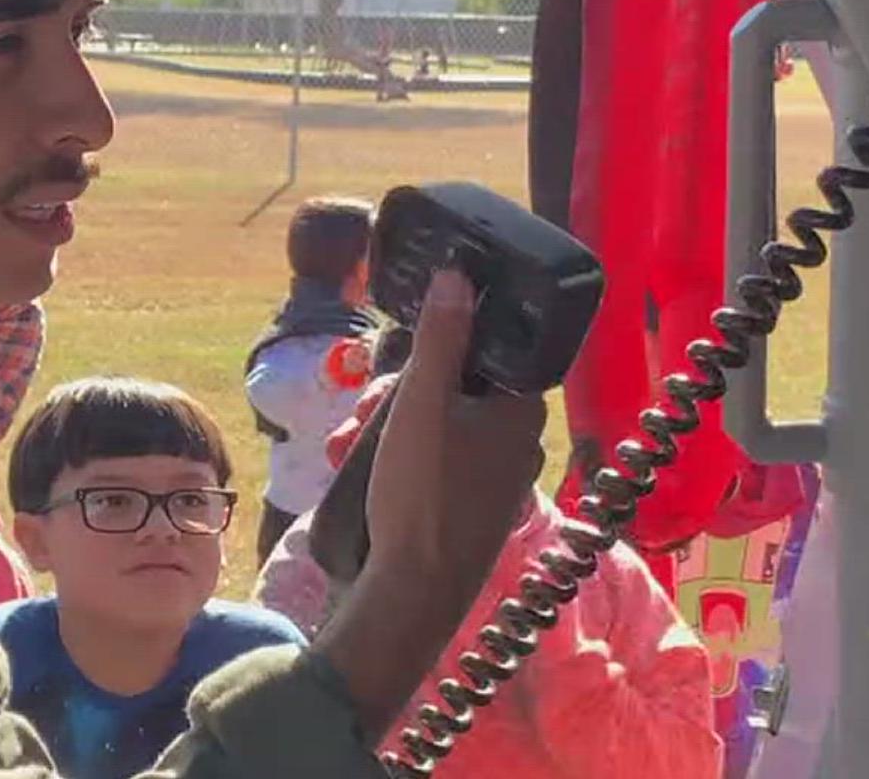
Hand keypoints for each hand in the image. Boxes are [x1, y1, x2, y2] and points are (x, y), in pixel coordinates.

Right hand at [311, 269, 545, 743]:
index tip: (401, 352)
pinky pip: (439, 462)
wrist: (416, 593)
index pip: (491, 349)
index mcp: (522, 411)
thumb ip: (441, 337)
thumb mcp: (422, 404)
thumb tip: (458, 274)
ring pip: (440, 426)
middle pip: (457, 388)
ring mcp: (499, 478)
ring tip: (346, 442)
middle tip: (362, 409)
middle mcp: (521, 442)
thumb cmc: (423, 494)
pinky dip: (401, 456)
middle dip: (398, 391)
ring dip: (389, 424)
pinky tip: (358, 465)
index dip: (442, 343)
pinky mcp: (475, 507)